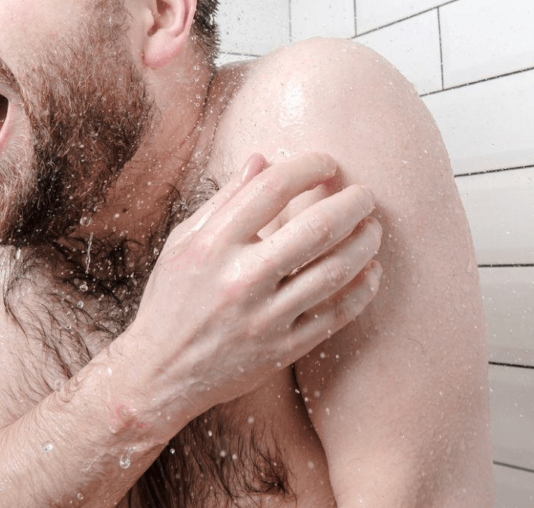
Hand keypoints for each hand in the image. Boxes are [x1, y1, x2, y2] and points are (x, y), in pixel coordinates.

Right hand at [117, 152, 381, 428]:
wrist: (160, 374)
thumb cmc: (172, 299)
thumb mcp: (185, 241)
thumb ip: (225, 200)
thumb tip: (262, 159)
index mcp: (212, 245)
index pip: (271, 190)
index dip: (307, 167)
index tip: (327, 163)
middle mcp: (240, 280)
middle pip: (315, 229)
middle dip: (351, 204)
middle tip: (365, 194)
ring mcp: (264, 318)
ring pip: (334, 272)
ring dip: (364, 243)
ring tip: (373, 227)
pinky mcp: (282, 349)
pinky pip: (336, 315)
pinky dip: (363, 290)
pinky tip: (371, 271)